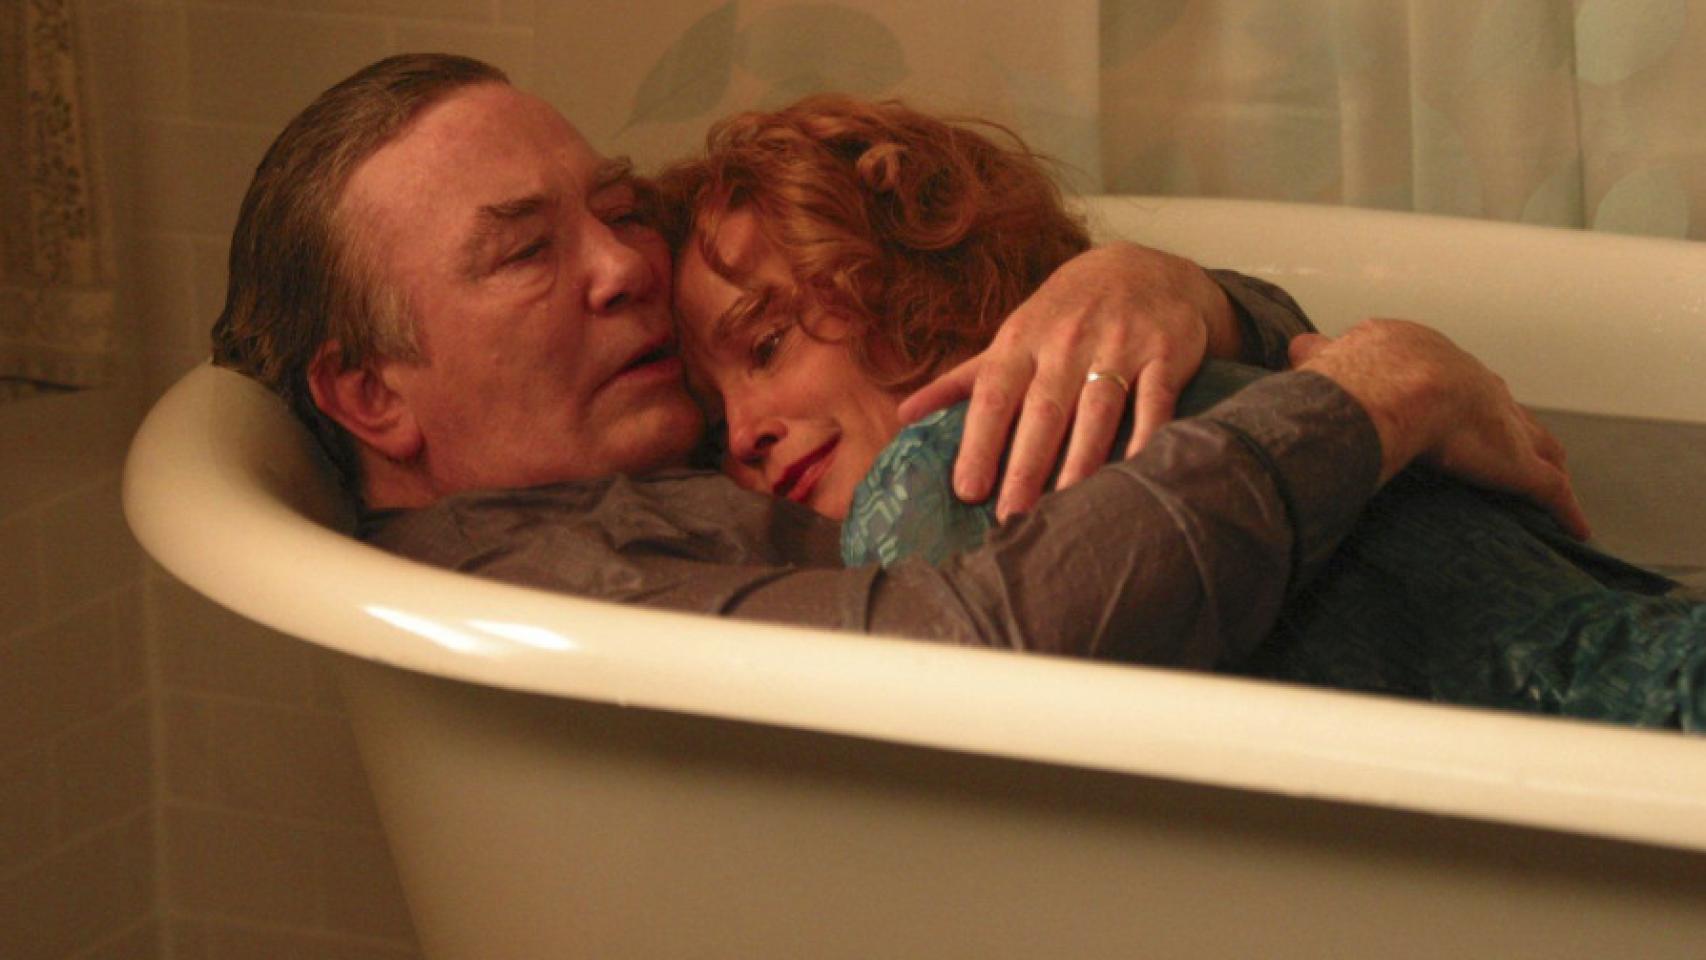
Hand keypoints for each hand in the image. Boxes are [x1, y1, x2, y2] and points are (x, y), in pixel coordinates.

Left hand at [897, 243, 1239, 520]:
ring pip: (1098, 411)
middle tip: (1011, 517)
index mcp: (1022, 341)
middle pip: (1044, 410)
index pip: (994, 395)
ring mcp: (1119, 345)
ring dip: (1081, 461)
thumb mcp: (1012, 339)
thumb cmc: (1063, 317)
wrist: (1142, 269)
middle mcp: (1068, 342)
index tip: (968, 490)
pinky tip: (1135, 473)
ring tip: (1067, 508)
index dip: (979, 442)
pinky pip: (1156, 401)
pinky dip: (1148, 437)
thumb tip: (904, 416)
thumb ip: (962, 381)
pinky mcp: (1165, 353)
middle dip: (1026, 465)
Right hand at [1292, 320, 1590, 539]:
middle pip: (1503, 408)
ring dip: (1543, 458)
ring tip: (1548, 473)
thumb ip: (1318, 355)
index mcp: (1434, 359)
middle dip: (1508, 424)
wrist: (1390, 385)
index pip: (1452, 378)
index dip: (1454, 394)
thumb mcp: (1331, 357)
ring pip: (1537, 443)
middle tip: (1508, 442)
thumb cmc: (1358, 372)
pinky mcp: (1521, 468)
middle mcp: (1480, 386)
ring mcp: (1505, 426)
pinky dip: (1566, 512)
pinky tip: (1577, 530)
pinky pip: (1552, 493)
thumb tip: (1300, 348)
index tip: (1453, 409)